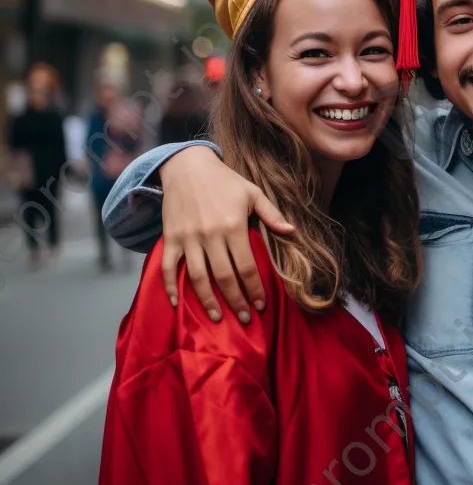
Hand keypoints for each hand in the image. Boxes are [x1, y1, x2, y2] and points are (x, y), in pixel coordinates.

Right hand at [159, 146, 293, 321]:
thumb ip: (272, 214)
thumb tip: (292, 232)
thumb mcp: (253, 192)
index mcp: (234, 225)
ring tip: (217, 317)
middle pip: (224, 277)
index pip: (247, 266)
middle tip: (244, 319)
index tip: (261, 305)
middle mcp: (210, 235)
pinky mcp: (171, 238)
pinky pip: (168, 267)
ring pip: (197, 277)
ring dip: (207, 301)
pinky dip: (170, 287)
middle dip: (236, 301)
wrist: (187, 166)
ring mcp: (188, 238)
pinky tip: (177, 303)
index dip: (254, 288)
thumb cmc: (225, 181)